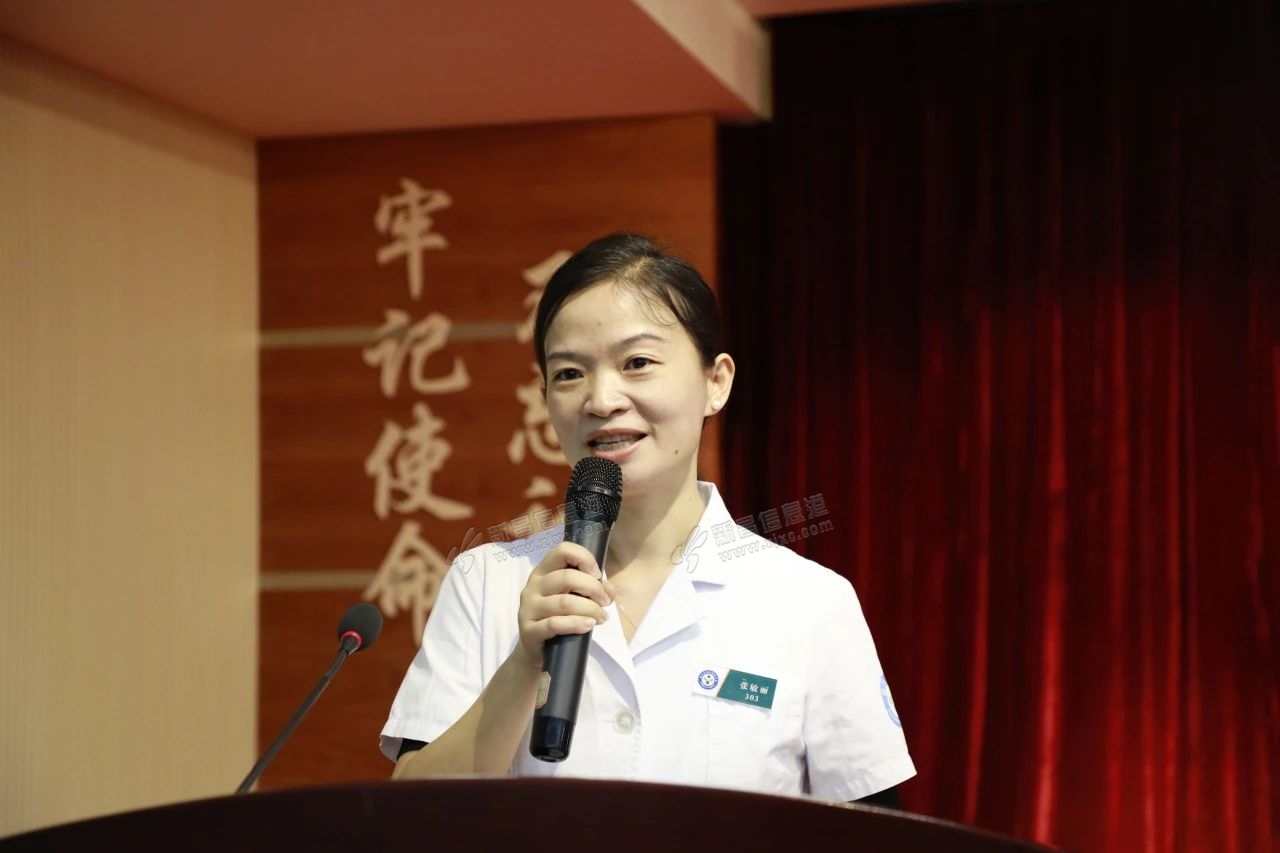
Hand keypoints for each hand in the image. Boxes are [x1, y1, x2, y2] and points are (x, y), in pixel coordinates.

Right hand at [515, 542, 614, 669]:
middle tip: (604, 602)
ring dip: (589, 609)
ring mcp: (528, 608)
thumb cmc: (559, 619)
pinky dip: (576, 624)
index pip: (562, 550)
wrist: (537, 651)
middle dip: (593, 589)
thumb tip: (608, 589)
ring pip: (563, 602)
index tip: (597, 575)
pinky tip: (588, 626)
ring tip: (600, 617)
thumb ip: (593, 589)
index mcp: (544, 572)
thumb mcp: (576, 599)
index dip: (584, 558)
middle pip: (566, 577)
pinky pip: (554, 624)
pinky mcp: (529, 631)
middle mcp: (533, 586)